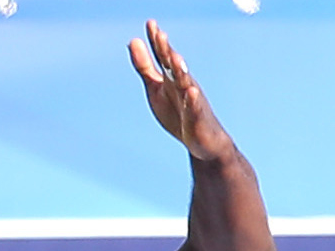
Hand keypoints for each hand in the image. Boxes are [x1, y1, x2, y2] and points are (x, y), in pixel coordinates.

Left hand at [129, 20, 233, 161]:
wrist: (202, 142)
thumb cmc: (179, 113)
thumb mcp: (156, 88)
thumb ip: (144, 66)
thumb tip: (132, 40)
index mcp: (171, 77)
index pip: (163, 56)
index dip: (157, 42)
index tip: (151, 24)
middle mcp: (183, 85)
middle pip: (174, 66)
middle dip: (167, 52)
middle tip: (160, 36)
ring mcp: (192, 101)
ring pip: (186, 84)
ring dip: (181, 71)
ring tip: (175, 59)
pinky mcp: (198, 118)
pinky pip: (195, 109)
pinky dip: (193, 100)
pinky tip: (192, 92)